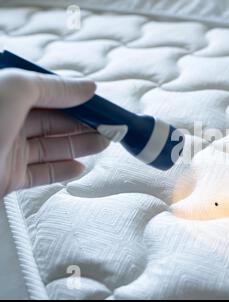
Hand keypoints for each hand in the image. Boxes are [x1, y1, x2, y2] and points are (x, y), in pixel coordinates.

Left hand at [0, 69, 108, 196]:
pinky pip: (41, 173)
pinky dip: (63, 170)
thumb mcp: (13, 90)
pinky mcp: (7, 178)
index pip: (48, 93)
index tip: (102, 104)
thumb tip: (87, 87)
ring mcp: (6, 151)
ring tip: (104, 144)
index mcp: (5, 96)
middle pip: (54, 121)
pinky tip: (80, 167)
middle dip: (84, 123)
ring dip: (80, 145)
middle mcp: (5, 122)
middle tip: (110, 127)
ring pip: (52, 147)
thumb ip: (52, 87)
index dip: (77, 98)